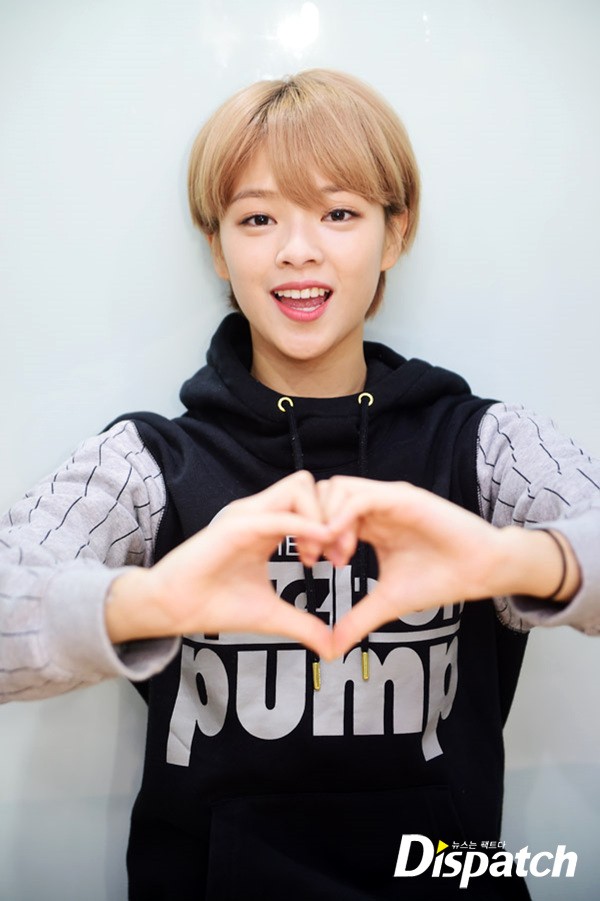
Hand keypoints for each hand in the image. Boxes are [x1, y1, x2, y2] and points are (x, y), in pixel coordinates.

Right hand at [106, 471, 333, 658]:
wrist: (171, 609)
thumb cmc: (214, 606)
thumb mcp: (271, 615)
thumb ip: (304, 624)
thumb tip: (333, 648)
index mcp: (267, 526)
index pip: (312, 503)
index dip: (334, 526)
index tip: (340, 560)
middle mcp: (259, 513)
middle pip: (310, 485)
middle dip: (334, 514)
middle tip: (337, 555)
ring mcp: (247, 515)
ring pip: (299, 487)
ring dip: (320, 517)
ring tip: (318, 557)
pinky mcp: (235, 526)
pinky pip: (278, 515)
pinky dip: (304, 526)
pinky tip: (314, 552)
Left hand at [318, 476, 574, 657]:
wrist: (482, 571)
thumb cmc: (440, 580)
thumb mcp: (387, 603)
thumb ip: (357, 619)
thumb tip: (331, 649)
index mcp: (369, 523)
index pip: (323, 511)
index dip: (308, 533)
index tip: (310, 564)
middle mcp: (375, 505)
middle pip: (322, 493)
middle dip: (308, 523)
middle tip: (314, 557)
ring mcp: (388, 499)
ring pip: (336, 488)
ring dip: (325, 520)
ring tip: (336, 556)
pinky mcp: (403, 498)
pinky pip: (360, 497)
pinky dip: (342, 516)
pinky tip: (344, 546)